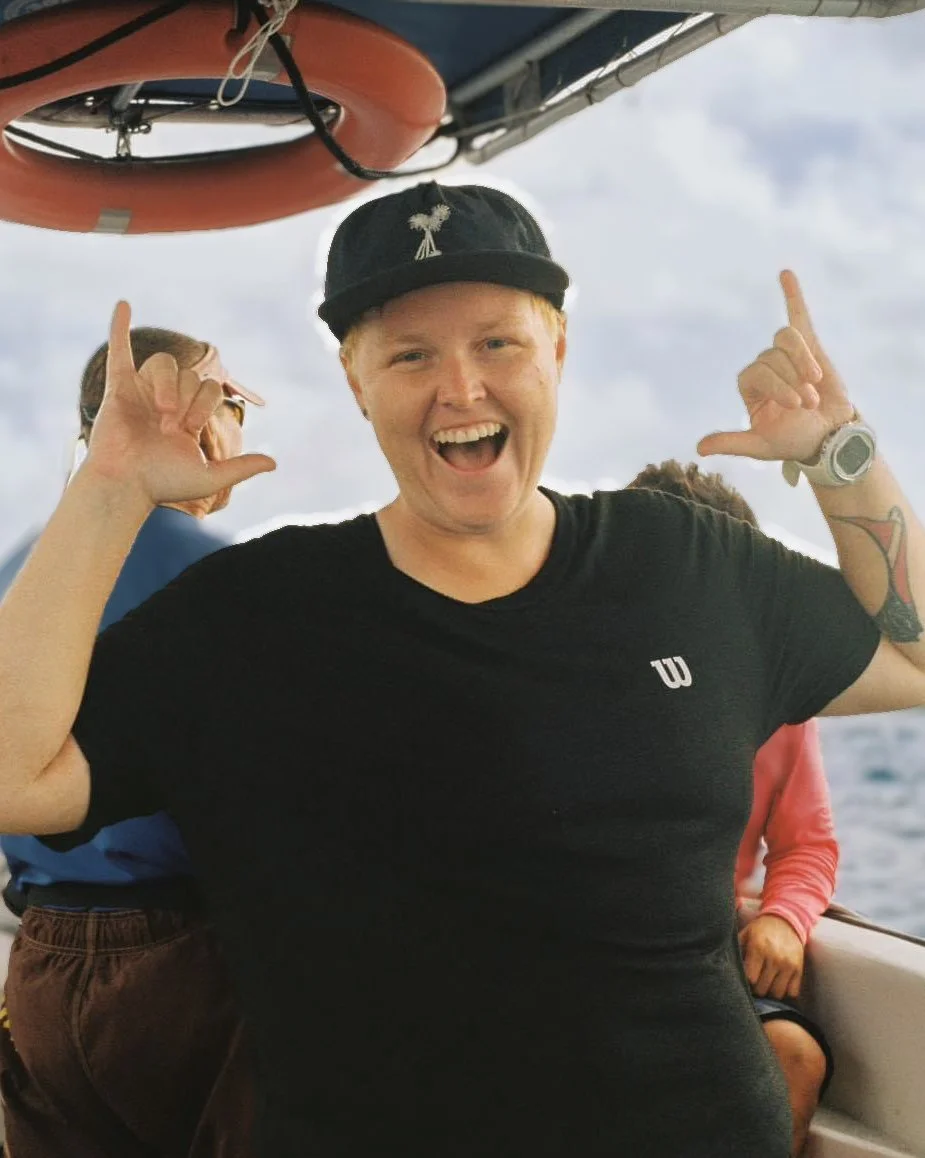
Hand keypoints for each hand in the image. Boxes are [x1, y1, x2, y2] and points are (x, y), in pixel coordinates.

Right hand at [82, 301, 274, 504]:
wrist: (126, 485)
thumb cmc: (163, 484)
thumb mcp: (210, 477)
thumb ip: (241, 468)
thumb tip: (274, 463)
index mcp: (188, 417)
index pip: (209, 389)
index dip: (204, 405)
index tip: (189, 430)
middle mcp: (167, 401)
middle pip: (190, 375)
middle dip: (187, 399)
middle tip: (173, 427)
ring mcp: (142, 392)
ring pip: (165, 364)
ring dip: (168, 385)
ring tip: (161, 411)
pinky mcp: (119, 388)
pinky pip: (119, 350)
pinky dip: (119, 327)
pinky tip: (123, 304)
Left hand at [698, 271, 856, 463]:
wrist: (829, 435)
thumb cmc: (794, 441)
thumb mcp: (761, 445)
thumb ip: (732, 442)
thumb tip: (698, 449)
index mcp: (750, 386)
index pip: (756, 371)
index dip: (779, 386)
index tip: (798, 406)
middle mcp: (764, 367)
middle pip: (773, 357)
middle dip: (795, 381)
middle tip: (809, 403)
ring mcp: (786, 355)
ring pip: (788, 339)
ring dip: (803, 361)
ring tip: (815, 383)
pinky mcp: (810, 345)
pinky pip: (797, 316)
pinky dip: (793, 295)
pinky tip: (785, 274)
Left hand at [738, 914, 804, 999]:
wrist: (786, 920)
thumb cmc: (760, 930)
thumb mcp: (745, 934)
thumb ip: (737, 950)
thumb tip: (727, 968)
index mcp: (758, 948)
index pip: (750, 978)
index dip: (746, 980)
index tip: (746, 976)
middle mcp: (774, 957)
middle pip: (763, 988)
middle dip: (757, 987)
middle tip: (756, 980)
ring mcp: (788, 964)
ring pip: (777, 993)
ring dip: (770, 990)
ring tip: (767, 982)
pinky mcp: (799, 969)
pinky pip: (792, 992)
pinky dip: (785, 990)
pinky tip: (779, 981)